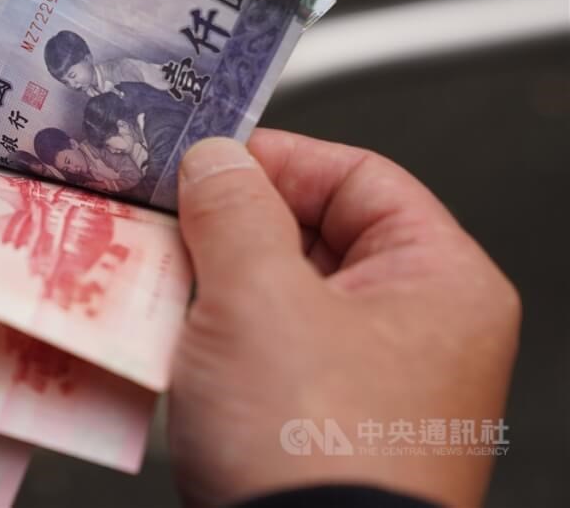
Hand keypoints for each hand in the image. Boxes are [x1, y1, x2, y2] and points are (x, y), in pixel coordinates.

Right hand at [168, 132, 519, 506]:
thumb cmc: (310, 446)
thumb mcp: (257, 299)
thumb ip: (233, 209)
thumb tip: (216, 161)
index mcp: (441, 282)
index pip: (358, 176)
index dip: (279, 158)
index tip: (209, 159)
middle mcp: (421, 330)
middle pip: (319, 234)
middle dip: (236, 225)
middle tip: (173, 219)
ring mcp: (375, 381)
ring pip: (285, 293)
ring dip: (221, 281)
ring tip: (165, 278)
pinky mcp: (327, 422)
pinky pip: (271, 349)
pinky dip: (224, 335)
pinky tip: (178, 336)